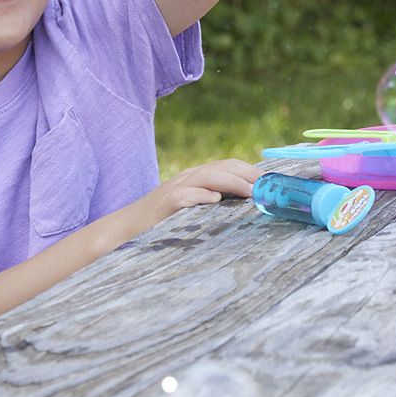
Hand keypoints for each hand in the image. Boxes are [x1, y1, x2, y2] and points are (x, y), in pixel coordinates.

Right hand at [131, 158, 265, 232]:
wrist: (123, 230)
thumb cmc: (162, 223)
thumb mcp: (191, 210)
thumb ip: (212, 205)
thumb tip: (245, 209)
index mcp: (197, 177)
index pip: (229, 166)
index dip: (252, 172)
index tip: (272, 184)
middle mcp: (188, 177)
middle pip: (223, 167)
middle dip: (248, 174)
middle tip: (268, 188)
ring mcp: (175, 188)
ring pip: (208, 176)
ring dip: (232, 183)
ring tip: (251, 192)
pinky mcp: (164, 203)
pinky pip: (183, 195)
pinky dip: (199, 196)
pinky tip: (213, 201)